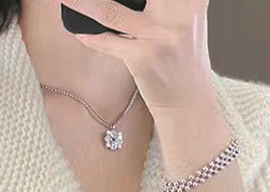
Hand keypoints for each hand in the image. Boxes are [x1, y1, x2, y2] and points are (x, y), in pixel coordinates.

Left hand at [60, 0, 214, 116]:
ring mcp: (160, 34)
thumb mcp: (187, 18)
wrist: (189, 103)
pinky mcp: (144, 57)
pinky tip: (79, 31)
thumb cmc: (182, 57)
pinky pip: (108, 42)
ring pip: (110, 11)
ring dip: (84, 4)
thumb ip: (168, 1)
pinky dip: (91, 37)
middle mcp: (180, 10)